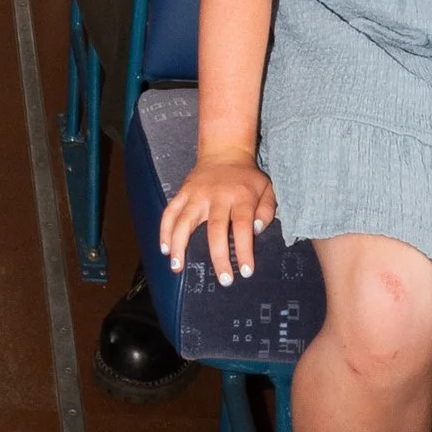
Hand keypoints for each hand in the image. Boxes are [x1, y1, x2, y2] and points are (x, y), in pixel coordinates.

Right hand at [159, 148, 276, 285]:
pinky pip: (170, 212)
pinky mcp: (183, 192)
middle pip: (215, 229)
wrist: (224, 151)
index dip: (244, 249)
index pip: (243, 226)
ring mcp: (196, 194)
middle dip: (219, 256)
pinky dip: (165, 230)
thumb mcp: (267, 189)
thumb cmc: (247, 177)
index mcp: (241, 196)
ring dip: (179, 244)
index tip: (245, 271)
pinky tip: (165, 248)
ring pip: (185, 220)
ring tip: (177, 267)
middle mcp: (217, 196)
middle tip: (223, 280)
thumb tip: (256, 230)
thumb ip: (266, 211)